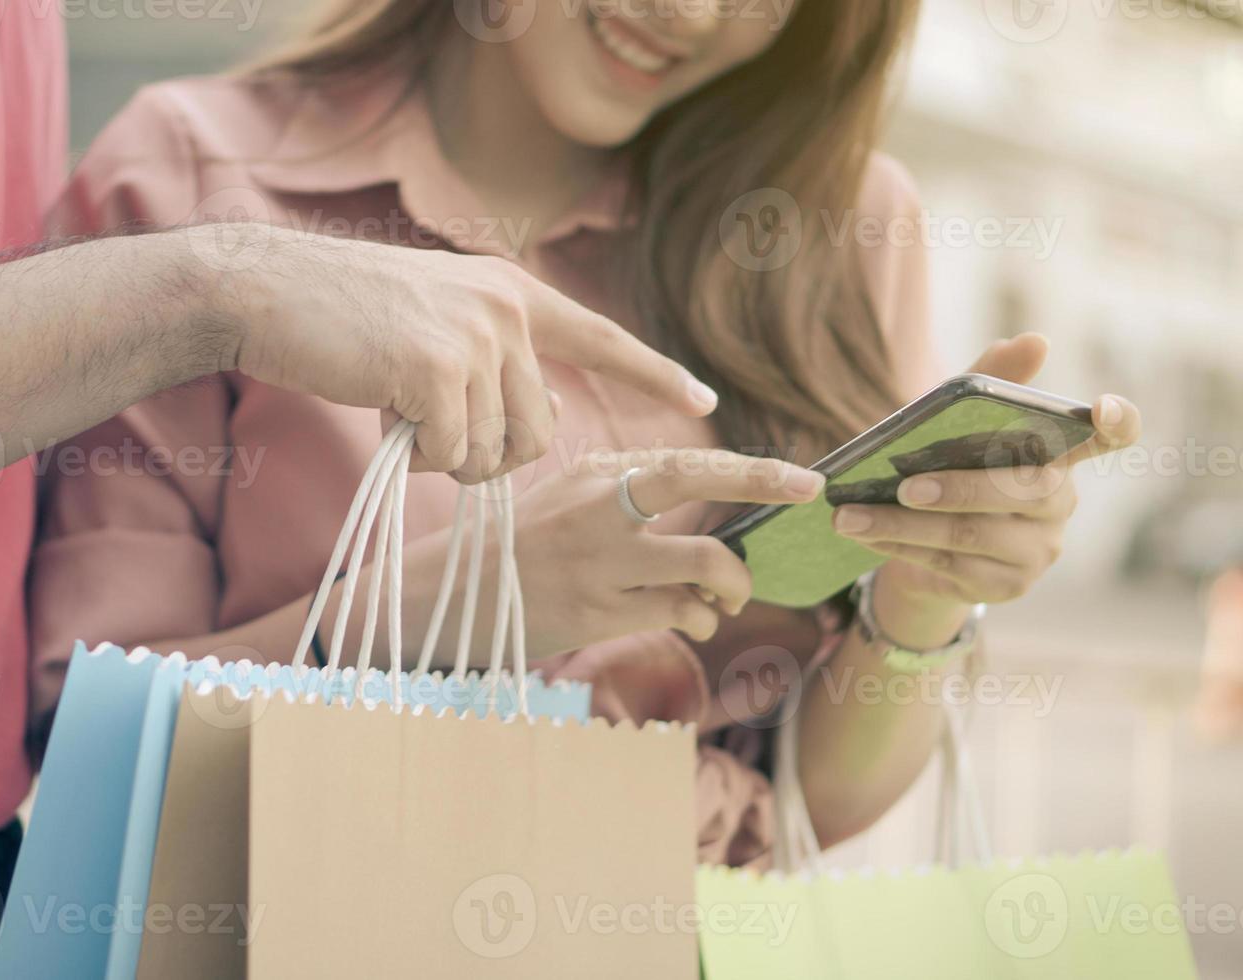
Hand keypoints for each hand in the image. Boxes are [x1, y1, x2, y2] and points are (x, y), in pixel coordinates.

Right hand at [211, 224, 718, 482]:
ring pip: (495, 451)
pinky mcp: (437, 368)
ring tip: (400, 413)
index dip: (653, 373)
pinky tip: (383, 413)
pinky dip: (414, 454)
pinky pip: (449, 453)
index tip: (704, 401)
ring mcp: (475, 337)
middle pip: (541, 431)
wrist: (272, 292)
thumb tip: (544, 412)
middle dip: (490, 455)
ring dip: (446, 456)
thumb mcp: (436, 320)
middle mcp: (506, 310)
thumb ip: (492, 358)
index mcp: (511, 293)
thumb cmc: (343, 317)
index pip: (600, 338)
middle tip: (434, 436)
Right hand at [503, 448, 822, 657]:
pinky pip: (681, 611)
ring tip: (729, 595)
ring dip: (735, 583)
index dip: (753, 469)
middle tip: (809, 492)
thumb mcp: (564, 499)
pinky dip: (700, 617)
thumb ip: (625, 490)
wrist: (450, 596)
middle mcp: (599, 507)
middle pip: (698, 479)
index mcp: (594, 474)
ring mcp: (601, 560)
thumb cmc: (519, 550)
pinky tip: (691, 618)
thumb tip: (706, 488)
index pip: (688, 462)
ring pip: (706, 562)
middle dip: (764, 481)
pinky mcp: (599, 611)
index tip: (804, 477)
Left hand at [831, 334, 1140, 618]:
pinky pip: (948, 566)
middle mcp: (1060, 502)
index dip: (1118, 422)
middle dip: (959, 489)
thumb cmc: (946, 467)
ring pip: (972, 535)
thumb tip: (1032, 340)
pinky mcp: (1007, 586)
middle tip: (903, 487)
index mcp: (1060, 453)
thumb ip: (988, 383)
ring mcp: (1038, 550)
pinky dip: (899, 547)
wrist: (921, 543)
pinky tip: (863, 535)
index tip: (1103, 407)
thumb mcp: (956, 423)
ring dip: (903, 525)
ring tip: (848, 516)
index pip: (1113, 436)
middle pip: (1023, 491)